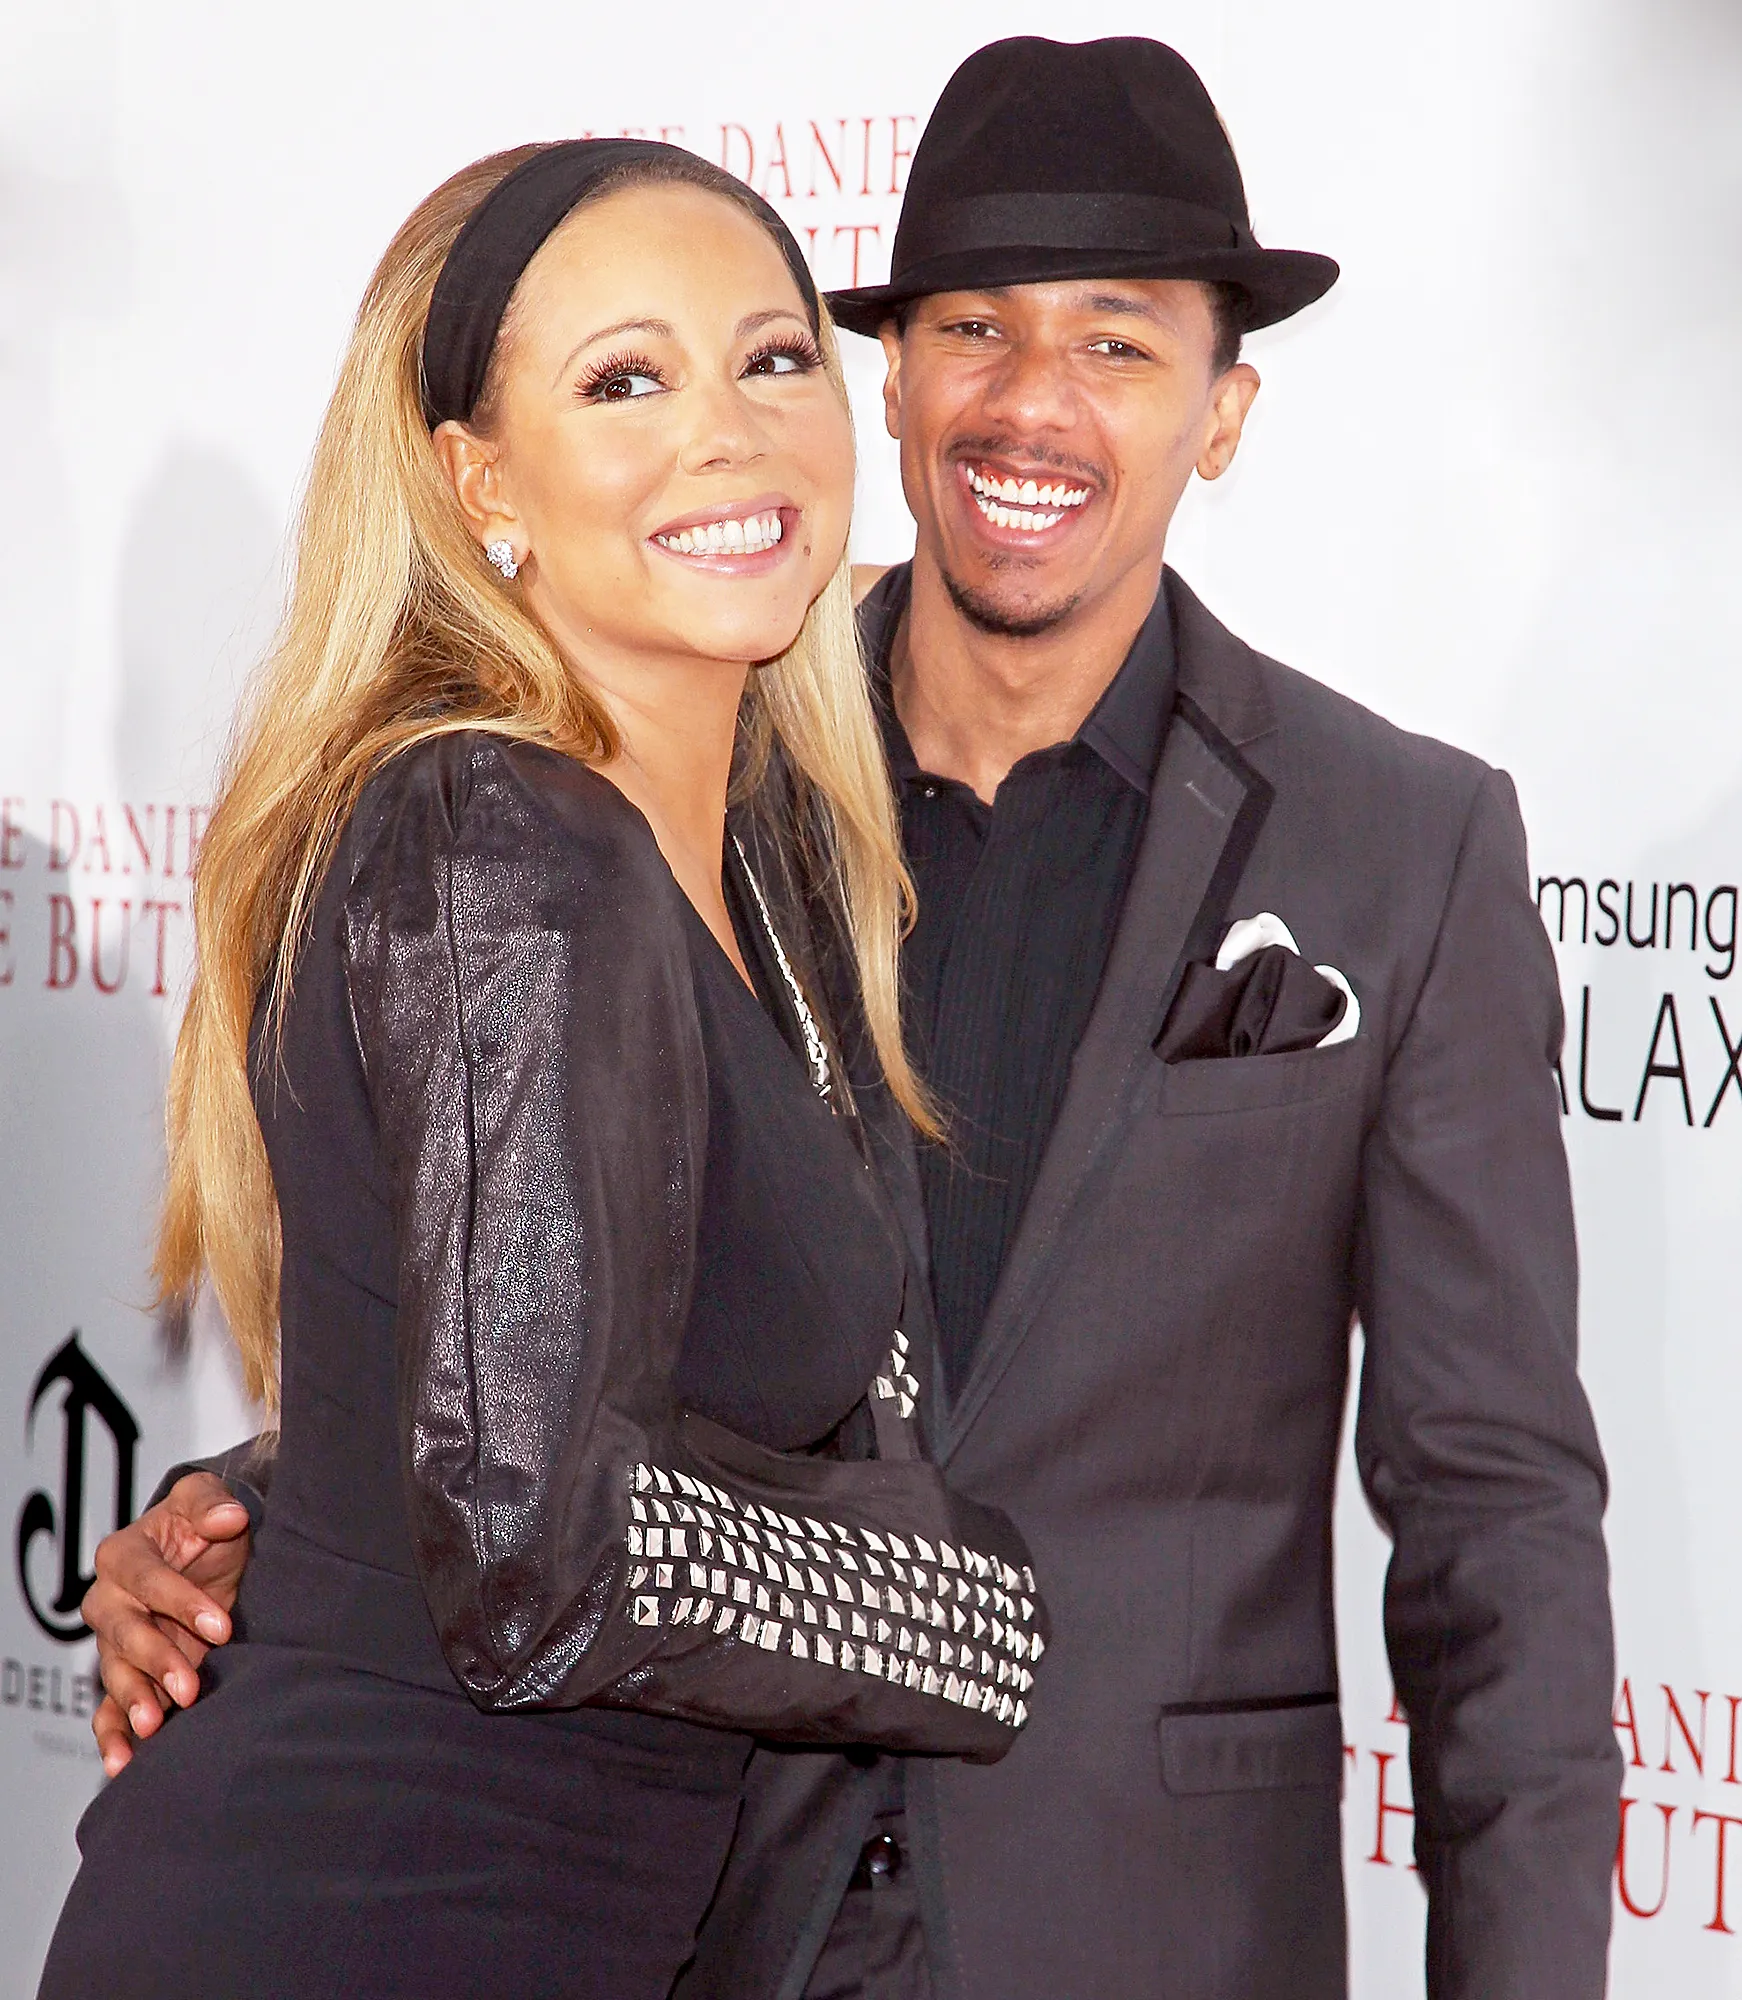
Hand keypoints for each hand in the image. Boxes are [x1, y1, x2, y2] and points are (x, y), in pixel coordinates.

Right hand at [83, 1472, 252, 1775]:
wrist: (207, 1554)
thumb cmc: (204, 1524)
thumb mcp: (206, 1499)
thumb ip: (212, 1503)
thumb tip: (229, 1516)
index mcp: (122, 1555)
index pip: (147, 1581)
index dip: (182, 1603)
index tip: (222, 1625)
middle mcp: (109, 1600)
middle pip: (125, 1634)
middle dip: (156, 1661)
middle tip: (189, 1687)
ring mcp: (114, 1642)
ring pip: (115, 1674)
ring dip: (134, 1701)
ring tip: (155, 1727)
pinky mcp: (125, 1674)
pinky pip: (107, 1709)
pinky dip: (112, 1736)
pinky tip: (124, 1764)